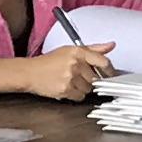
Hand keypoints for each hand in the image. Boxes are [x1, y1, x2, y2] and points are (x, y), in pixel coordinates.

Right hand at [0, 43, 116, 103]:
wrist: (30, 72)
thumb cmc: (49, 61)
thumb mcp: (70, 50)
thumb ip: (93, 49)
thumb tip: (111, 45)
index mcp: (78, 52)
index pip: (103, 62)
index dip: (110, 70)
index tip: (111, 75)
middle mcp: (75, 63)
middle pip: (96, 78)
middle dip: (89, 80)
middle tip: (78, 77)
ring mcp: (70, 77)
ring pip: (88, 89)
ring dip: (82, 88)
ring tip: (70, 82)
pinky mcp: (65, 89)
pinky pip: (80, 96)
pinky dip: (75, 95)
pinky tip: (66, 88)